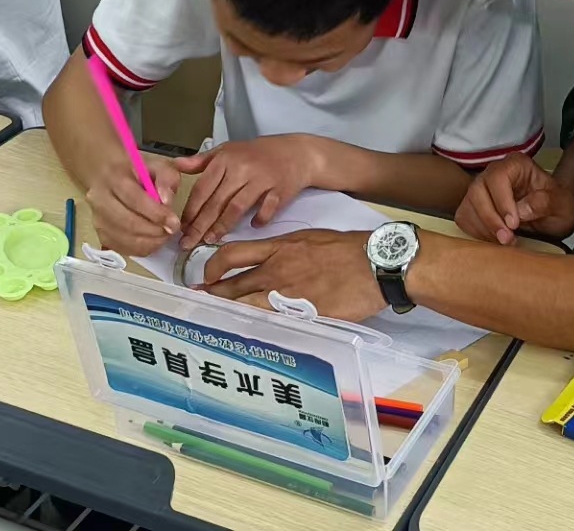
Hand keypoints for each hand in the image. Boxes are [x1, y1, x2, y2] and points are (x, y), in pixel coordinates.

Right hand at [85, 154, 181, 255]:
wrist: (107, 176)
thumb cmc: (136, 171)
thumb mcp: (157, 165)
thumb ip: (166, 179)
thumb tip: (167, 201)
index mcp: (114, 178)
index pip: (134, 199)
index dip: (156, 214)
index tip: (174, 223)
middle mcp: (99, 199)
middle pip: (127, 223)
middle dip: (154, 231)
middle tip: (171, 231)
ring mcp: (97, 219)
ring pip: (124, 239)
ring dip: (149, 242)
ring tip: (164, 236)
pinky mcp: (99, 234)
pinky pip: (122, 248)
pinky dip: (140, 249)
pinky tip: (152, 241)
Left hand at [175, 135, 331, 249]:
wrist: (296, 152)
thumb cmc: (258, 153)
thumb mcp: (228, 150)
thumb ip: (202, 161)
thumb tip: (176, 165)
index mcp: (226, 159)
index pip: (202, 188)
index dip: (191, 210)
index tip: (181, 226)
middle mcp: (242, 169)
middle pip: (216, 202)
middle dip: (200, 225)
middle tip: (188, 242)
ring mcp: (261, 179)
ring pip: (236, 208)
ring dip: (222, 226)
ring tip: (210, 239)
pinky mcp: (279, 190)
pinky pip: (266, 209)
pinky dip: (259, 219)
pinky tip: (252, 227)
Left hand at [201, 229, 386, 320]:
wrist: (374, 263)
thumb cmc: (347, 248)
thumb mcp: (309, 239)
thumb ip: (285, 250)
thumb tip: (269, 261)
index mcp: (279, 248)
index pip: (232, 254)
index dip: (213, 265)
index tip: (207, 274)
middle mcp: (277, 271)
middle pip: (233, 285)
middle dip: (212, 295)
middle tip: (199, 302)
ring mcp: (288, 295)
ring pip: (246, 306)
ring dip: (228, 313)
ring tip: (214, 319)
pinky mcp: (303, 315)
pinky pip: (272, 323)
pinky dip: (257, 328)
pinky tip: (248, 334)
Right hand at [455, 153, 573, 244]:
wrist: (554, 213)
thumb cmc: (557, 204)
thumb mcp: (561, 203)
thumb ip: (544, 202)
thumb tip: (521, 210)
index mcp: (516, 165)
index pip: (498, 177)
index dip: (502, 201)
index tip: (514, 224)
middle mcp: (495, 173)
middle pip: (477, 191)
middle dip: (490, 218)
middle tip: (507, 238)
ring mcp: (482, 189)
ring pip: (467, 205)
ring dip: (483, 228)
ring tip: (505, 242)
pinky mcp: (475, 206)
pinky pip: (464, 218)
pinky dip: (476, 232)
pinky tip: (494, 239)